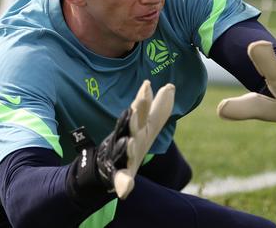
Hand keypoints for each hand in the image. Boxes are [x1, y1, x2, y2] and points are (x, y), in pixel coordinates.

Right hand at [68, 80, 173, 200]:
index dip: (143, 100)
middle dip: (134, 118)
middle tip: (135, 108)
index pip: (140, 111)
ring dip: (126, 147)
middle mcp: (126, 139)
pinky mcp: (118, 175)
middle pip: (131, 126)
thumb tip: (171, 86)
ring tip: (128, 142)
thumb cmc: (131, 143)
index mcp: (134, 127)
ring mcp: (121, 157)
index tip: (147, 85)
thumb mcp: (147, 125)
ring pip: (123, 150)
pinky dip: (122, 184)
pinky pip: (120, 180)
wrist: (104, 167)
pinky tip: (125, 190)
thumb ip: (159, 107)